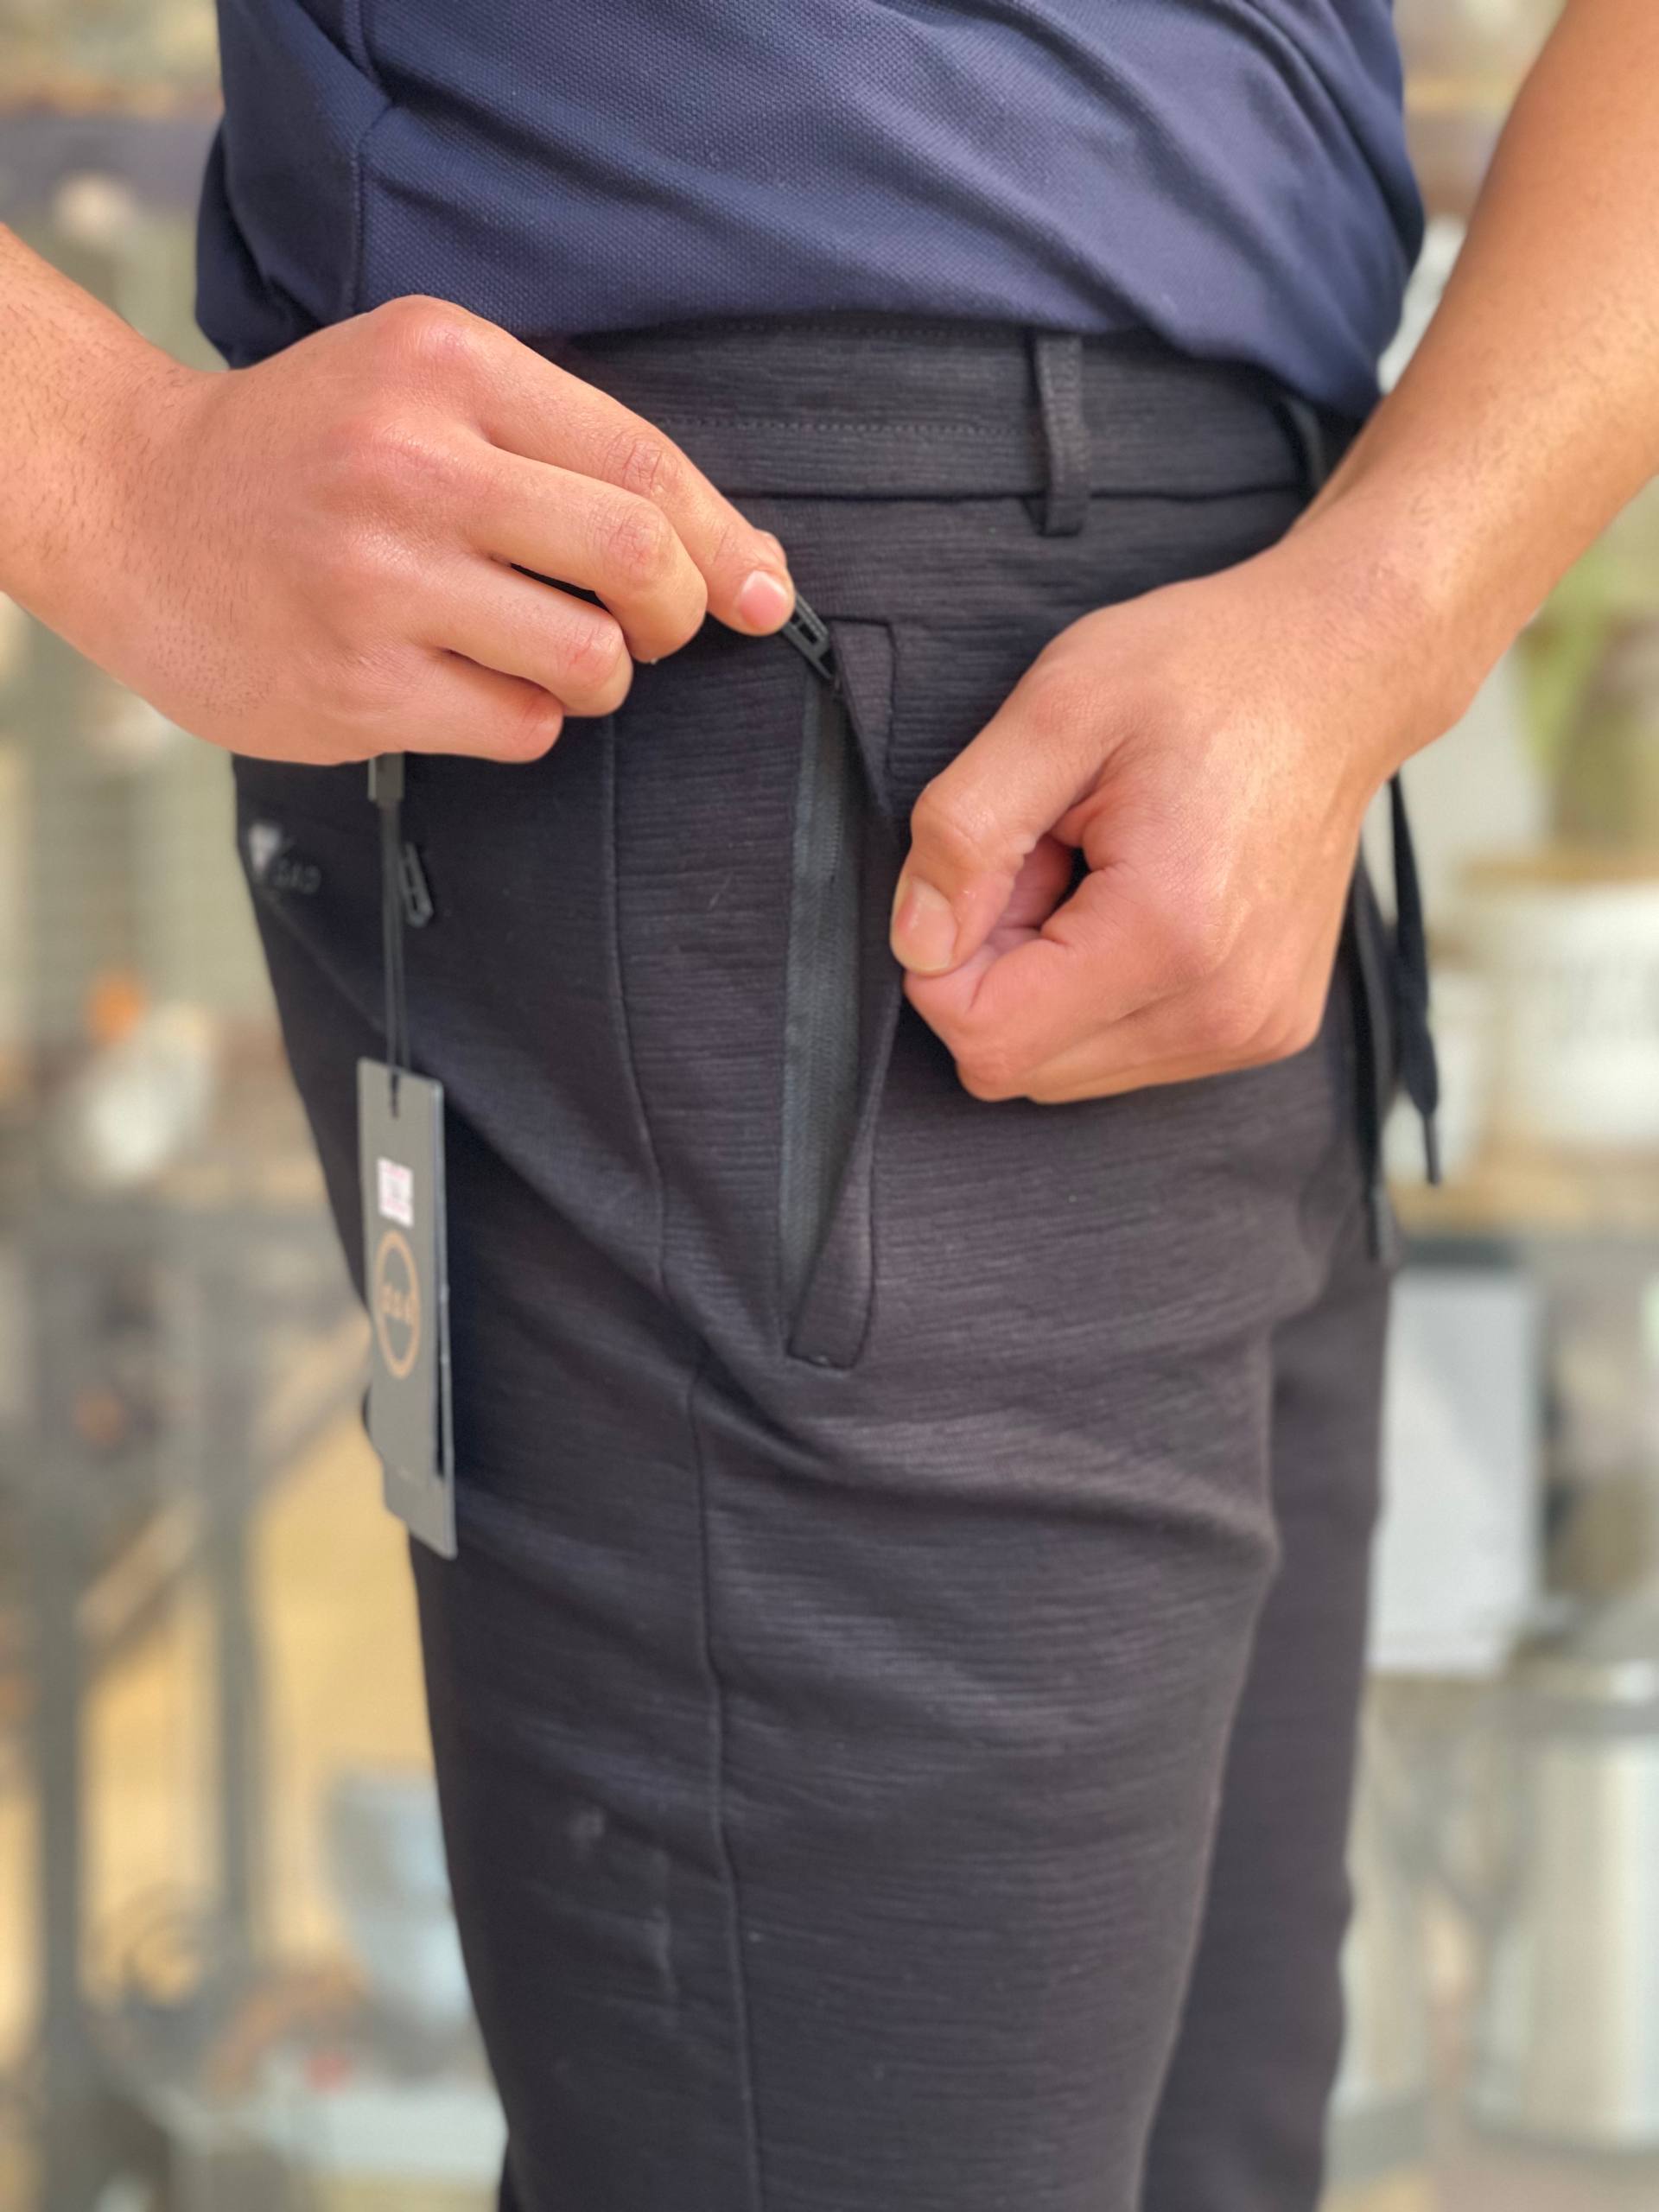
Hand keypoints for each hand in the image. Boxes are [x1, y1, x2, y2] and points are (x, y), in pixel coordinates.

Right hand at [36, 292, 794, 763]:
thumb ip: (557, 445)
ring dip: (601, 677)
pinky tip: (473, 686)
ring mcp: (378, 578)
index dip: (725, 541)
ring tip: (549, 658)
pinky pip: (520, 725)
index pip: (641, 462)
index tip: (763, 592)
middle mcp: (413, 463)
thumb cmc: (304, 454)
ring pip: (590, 657)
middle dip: (677, 610)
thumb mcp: (419, 385)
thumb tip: (733, 560)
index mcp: (445, 364)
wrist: (132, 506)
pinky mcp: (356, 682)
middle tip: (654, 626)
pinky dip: (528, 719)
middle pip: (635, 555)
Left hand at [888, 529, 1459, 1102]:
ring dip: (1048, 981)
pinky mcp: (1265, 1030)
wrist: (1339, 670)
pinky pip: (1125, 1054)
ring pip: (1066, 1068)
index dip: (947, 959)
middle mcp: (1223, 1010)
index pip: (985, 1038)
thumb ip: (965, 831)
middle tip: (1051, 858)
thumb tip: (917, 945)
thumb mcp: (1056, 709)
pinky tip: (1140, 899)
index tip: (996, 865)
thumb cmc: (1203, 671)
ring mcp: (1253, 1030)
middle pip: (1021, 1066)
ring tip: (1101, 871)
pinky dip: (1101, 989)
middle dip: (1000, 969)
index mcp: (1168, 936)